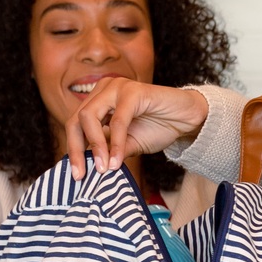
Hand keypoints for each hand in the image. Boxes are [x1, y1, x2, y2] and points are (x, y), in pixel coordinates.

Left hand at [66, 79, 208, 177]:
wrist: (188, 119)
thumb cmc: (159, 127)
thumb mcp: (129, 145)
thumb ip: (108, 151)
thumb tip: (89, 168)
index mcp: (99, 99)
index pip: (75, 124)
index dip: (73, 149)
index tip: (77, 174)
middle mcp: (104, 89)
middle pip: (76, 119)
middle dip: (76, 148)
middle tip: (82, 173)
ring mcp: (117, 87)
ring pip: (90, 117)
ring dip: (95, 146)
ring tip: (103, 168)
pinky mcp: (134, 92)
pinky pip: (118, 121)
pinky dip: (115, 143)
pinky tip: (117, 161)